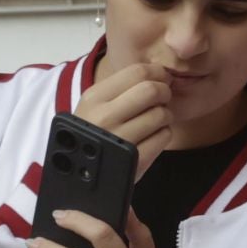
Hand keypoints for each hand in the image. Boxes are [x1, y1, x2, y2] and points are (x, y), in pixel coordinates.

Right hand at [75, 61, 172, 181]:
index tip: (161, 78)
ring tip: (157, 120)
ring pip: (161, 114)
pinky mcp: (135, 160)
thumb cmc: (92, 134)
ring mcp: (120, 139)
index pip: (137, 72)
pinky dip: (164, 134)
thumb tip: (157, 72)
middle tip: (164, 99)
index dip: (157, 72)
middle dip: (165, 92)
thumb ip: (120, 88)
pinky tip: (153, 136)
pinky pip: (163, 136)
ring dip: (166, 115)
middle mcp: (105, 117)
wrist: (80, 175)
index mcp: (95, 98)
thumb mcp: (94, 106)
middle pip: (152, 90)